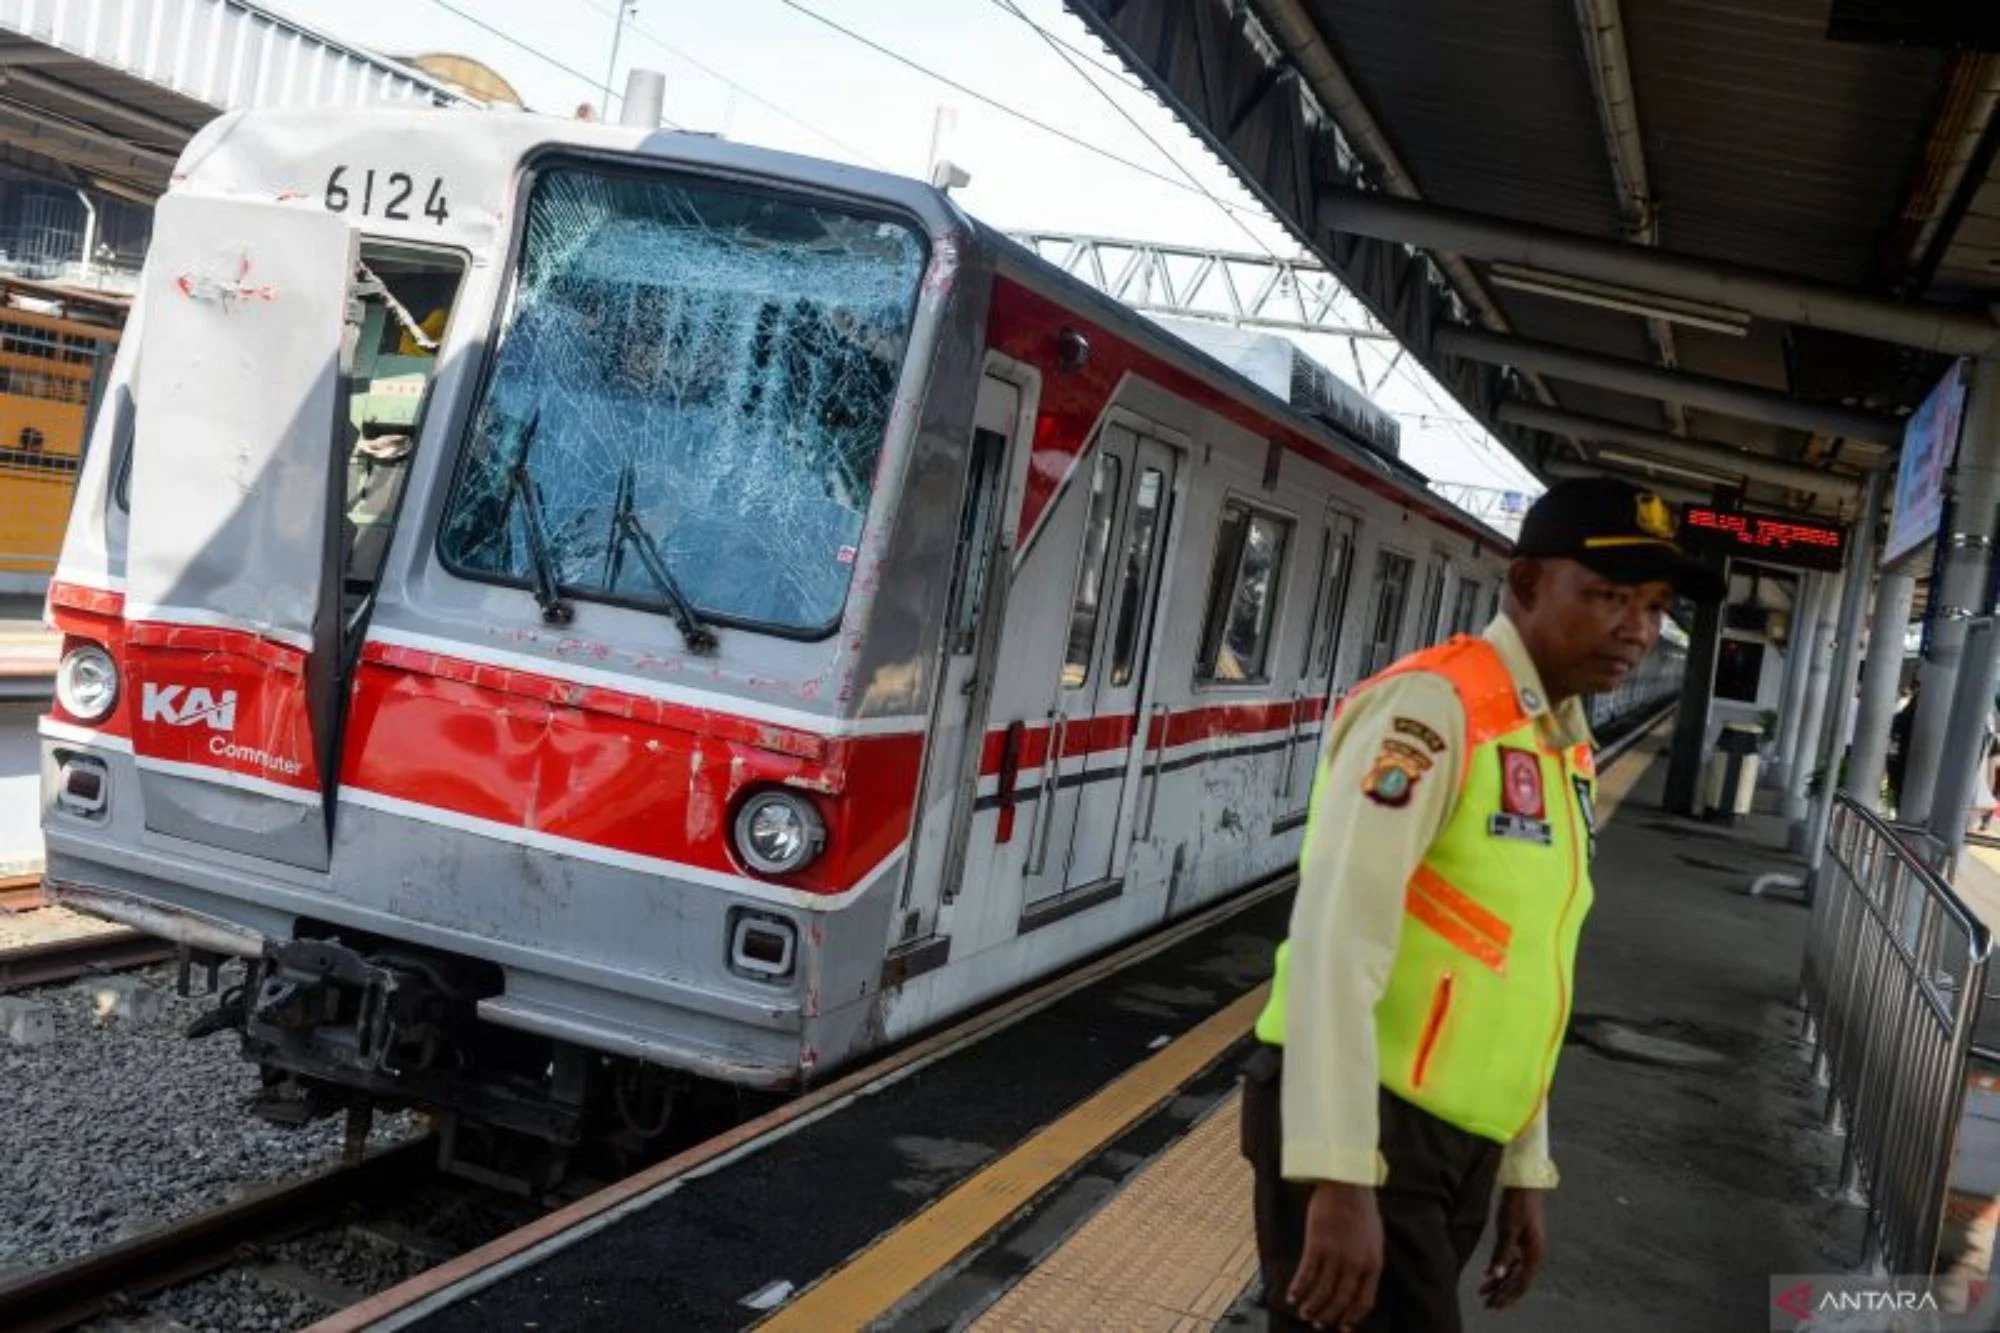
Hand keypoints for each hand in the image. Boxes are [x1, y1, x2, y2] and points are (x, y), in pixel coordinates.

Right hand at [1287, 1180, 1382, 1329]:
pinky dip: (1299, 1288)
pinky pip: (1306, 1274)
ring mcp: (1335, 1255)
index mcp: (1373, 1264)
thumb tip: (1357, 1285)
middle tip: (1318, 1324)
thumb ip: (1367, 1263)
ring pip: (1322, 1291)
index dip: (1352, 1317)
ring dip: (1312, 1306)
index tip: (1343, 1327)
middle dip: (1328, 1316)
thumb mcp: (1374, 1240)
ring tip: (1304, 1314)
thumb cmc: (1362, 1209)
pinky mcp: (1316, 1245)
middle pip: (1341, 1300)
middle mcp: (1355, 1264)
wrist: (1346, 1184)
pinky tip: (1292, 1296)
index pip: (1363, 1301)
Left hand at [1479, 1187, 1546, 1309]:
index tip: (1493, 1305)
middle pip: (1519, 1280)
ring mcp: (1529, 1246)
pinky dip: (1502, 1268)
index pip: (1522, 1283)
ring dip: (1500, 1282)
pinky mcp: (1523, 1239)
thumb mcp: (1508, 1229)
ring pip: (1515, 1271)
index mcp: (1534, 1253)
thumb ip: (1502, 1253)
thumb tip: (1497, 1276)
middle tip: (1487, 1304)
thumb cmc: (1517, 1204)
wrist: (1524, 1183)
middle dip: (1503, 1293)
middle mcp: (1534, 1253)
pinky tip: (1489, 1273)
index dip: (1507, 1296)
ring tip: (1483, 1291)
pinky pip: (1513, 1260)